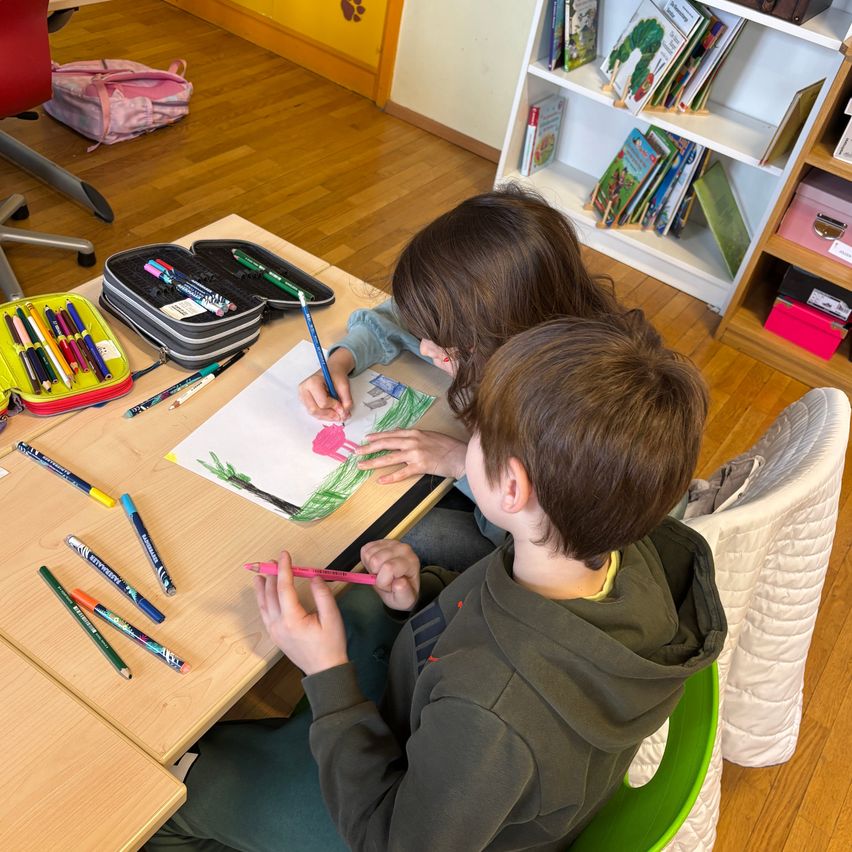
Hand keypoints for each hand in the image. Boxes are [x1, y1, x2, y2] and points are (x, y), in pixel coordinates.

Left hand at [254, 550, 347, 675]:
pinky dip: (262, 601)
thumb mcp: (332, 617)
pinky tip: (263, 594)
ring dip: (262, 588)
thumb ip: (322, 595)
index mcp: (292, 619)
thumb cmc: (331, 644)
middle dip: (271, 575)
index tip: (284, 555)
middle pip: (270, 594)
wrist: (325, 671)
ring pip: (263, 605)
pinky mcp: (275, 636)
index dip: (284, 568)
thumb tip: (313, 577)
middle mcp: (278, 624)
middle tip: (273, 560)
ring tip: (260, 574)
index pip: (284, 587)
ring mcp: (275, 631)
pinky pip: (265, 614)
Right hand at [298, 348, 353, 420]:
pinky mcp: (304, 401)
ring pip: (313, 413)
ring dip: (326, 416)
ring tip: (337, 415)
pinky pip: (313, 413)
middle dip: (329, 414)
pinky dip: (323, 415)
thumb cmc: (336, 376)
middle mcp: (304, 389)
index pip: (322, 402)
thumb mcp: (345, 385)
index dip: (334, 407)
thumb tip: (344, 414)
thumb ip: (346, 400)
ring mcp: (302, 396)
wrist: (332, 371)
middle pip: (314, 410)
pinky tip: (331, 412)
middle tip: (341, 415)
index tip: (343, 407)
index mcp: (312, 382)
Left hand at [355, 430, 466, 483]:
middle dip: (369, 448)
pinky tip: (380, 480)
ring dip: (373, 462)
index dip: (376, 437)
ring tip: (362, 465)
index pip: (390, 434)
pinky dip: (390, 477)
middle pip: (385, 444)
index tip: (365, 439)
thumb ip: (412, 435)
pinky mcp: (420, 466)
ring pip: (389, 458)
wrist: (459, 455)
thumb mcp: (427, 435)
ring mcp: (415, 454)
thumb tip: (397, 433)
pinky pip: (402, 473)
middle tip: (357, 452)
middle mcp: (412, 441)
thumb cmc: (446, 446)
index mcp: (414, 433)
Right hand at [361, 540, 420, 610]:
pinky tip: (376, 566)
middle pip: (375, 560)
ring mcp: (391, 543)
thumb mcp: (405, 600)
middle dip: (376, 574)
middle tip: (384, 579)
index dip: (383, 581)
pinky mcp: (381, 541)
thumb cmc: (403, 592)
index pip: (388, 568)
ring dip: (370, 567)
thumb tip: (398, 583)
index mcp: (411, 562)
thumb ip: (403, 593)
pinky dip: (366, 560)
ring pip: (369, 554)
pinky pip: (365, 549)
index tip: (389, 586)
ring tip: (380, 573)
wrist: (402, 584)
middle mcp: (403, 549)